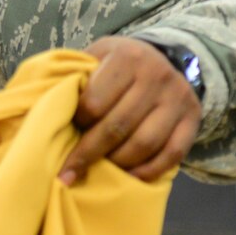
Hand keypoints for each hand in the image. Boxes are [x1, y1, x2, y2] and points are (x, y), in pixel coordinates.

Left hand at [59, 37, 202, 186]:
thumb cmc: (117, 64)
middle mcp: (157, 75)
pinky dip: (149, 171)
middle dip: (89, 154)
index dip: (77, 123)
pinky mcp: (193, 119)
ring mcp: (178, 98)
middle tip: (68, 173)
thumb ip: (75, 77)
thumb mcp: (96, 56)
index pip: (95, 102)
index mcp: (127, 57)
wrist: (163, 57)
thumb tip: (43, 109)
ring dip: (117, 164)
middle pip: (118, 126)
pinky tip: (129, 178)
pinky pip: (172, 154)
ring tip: (98, 173)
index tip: (65, 133)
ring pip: (145, 143)